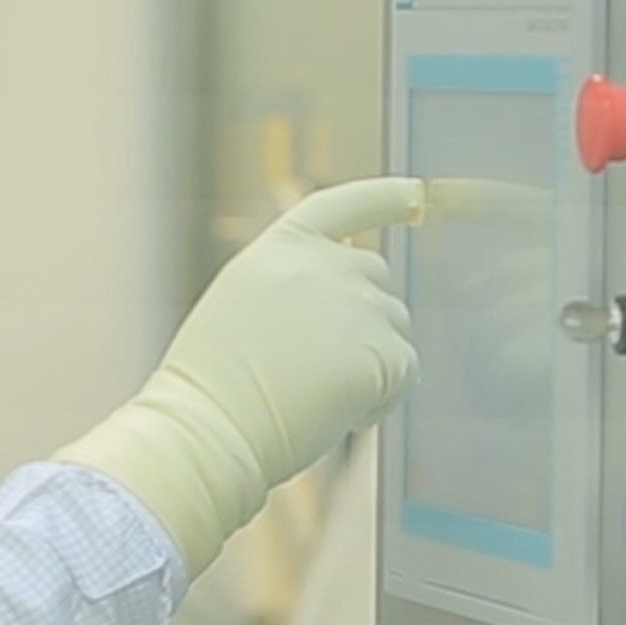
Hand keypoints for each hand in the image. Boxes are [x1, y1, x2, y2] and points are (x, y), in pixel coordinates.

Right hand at [59, 178, 422, 570]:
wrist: (209, 430)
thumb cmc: (213, 388)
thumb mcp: (242, 306)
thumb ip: (294, 287)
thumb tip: (348, 297)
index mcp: (282, 248)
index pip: (342, 205)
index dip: (383, 198)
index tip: (416, 194)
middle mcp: (326, 264)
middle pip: (376, 278)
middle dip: (362, 319)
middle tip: (313, 370)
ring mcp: (358, 305)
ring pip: (395, 329)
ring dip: (370, 362)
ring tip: (312, 395)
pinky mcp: (383, 351)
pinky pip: (406, 374)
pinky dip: (380, 401)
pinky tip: (333, 413)